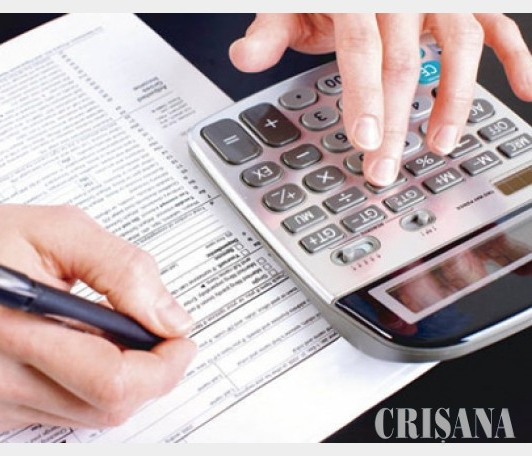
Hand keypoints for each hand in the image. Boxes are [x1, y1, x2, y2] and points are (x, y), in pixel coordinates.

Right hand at [0, 204, 196, 431]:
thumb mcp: (65, 229)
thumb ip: (124, 270)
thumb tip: (169, 319)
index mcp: (8, 321)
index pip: (107, 378)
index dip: (160, 366)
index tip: (179, 341)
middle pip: (106, 406)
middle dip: (152, 375)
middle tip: (163, 338)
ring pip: (93, 415)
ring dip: (124, 380)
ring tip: (118, 334)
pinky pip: (68, 415)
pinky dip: (92, 387)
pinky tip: (85, 349)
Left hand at [230, 14, 531, 185]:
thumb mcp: (290, 4)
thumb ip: (270, 31)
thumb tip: (245, 57)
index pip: (361, 50)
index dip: (363, 96)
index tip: (364, 140)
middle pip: (402, 63)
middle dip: (395, 123)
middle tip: (384, 170)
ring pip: (459, 44)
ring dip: (454, 98)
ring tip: (439, 144)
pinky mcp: (464, 0)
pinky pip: (498, 24)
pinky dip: (516, 55)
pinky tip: (524, 89)